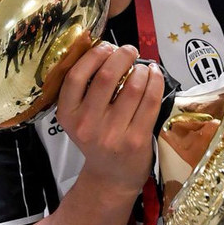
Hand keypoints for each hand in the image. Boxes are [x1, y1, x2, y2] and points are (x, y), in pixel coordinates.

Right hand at [56, 42, 163, 196]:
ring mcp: (112, 133)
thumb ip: (86, 89)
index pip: (76, 76)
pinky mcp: (136, 139)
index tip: (106, 47)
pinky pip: (151, 101)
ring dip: (141, 69)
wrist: (111, 177)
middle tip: (129, 50)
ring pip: (132, 86)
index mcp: (67, 115)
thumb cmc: (97, 138)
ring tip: (142, 67)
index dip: (93, 55)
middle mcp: (87, 125)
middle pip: (106, 76)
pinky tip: (154, 75)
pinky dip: (156, 81)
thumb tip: (108, 49)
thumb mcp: (79, 117)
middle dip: (122, 55)